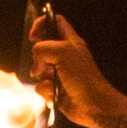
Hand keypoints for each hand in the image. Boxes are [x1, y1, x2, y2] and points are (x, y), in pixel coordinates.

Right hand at [21, 1, 120, 127]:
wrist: (93, 104)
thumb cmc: (83, 76)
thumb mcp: (62, 52)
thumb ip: (43, 48)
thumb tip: (36, 62)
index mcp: (70, 42)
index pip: (54, 22)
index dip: (42, 24)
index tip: (33, 36)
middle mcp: (64, 55)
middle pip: (40, 48)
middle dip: (37, 58)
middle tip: (44, 64)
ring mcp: (59, 73)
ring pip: (38, 69)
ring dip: (42, 77)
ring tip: (53, 82)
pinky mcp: (55, 89)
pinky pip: (40, 86)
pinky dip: (45, 90)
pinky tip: (55, 94)